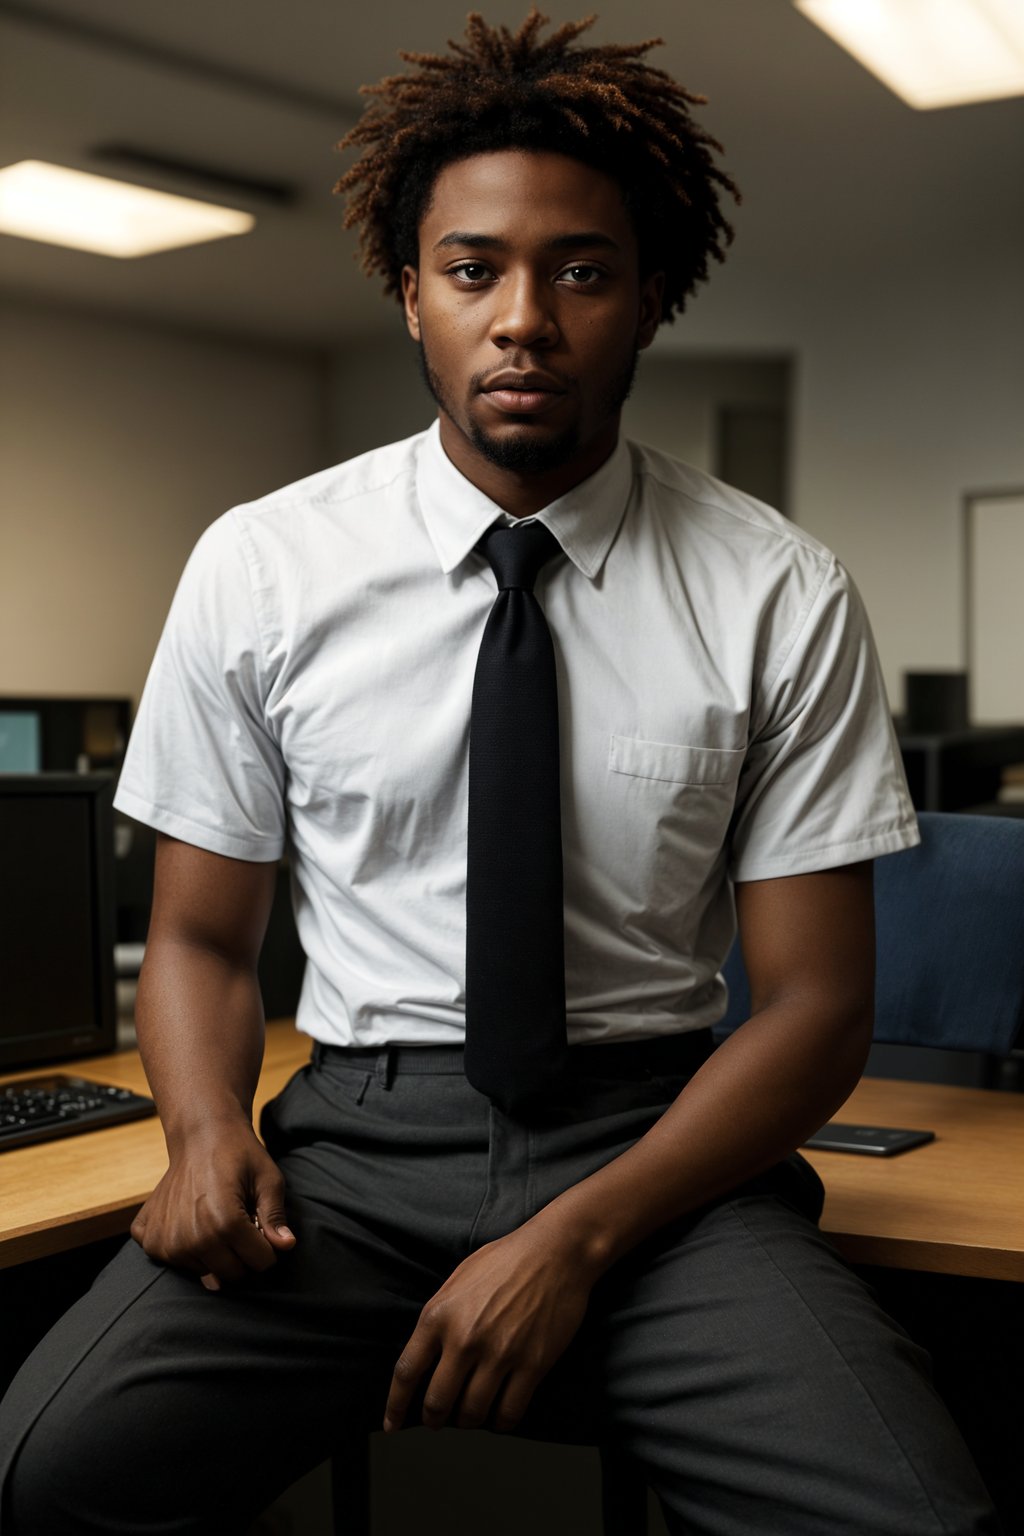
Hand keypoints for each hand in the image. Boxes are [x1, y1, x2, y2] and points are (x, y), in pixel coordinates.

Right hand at [130, 1117, 295, 1289]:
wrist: (200, 1135)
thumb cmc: (239, 1154)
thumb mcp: (268, 1180)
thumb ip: (276, 1217)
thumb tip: (286, 1246)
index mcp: (223, 1223)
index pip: (260, 1262)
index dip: (268, 1246)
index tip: (262, 1227)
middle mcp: (190, 1238)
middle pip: (232, 1274)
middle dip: (243, 1255)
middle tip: (240, 1223)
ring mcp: (165, 1241)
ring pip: (205, 1272)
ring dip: (215, 1254)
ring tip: (216, 1219)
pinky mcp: (149, 1239)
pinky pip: (174, 1263)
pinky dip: (186, 1249)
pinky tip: (191, 1221)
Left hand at [384, 1220, 592, 1434]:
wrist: (556, 1251)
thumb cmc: (506, 1259)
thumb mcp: (458, 1279)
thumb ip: (439, 1316)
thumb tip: (427, 1356)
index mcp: (440, 1314)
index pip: (407, 1372)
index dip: (395, 1406)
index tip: (392, 1424)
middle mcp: (465, 1338)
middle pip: (436, 1403)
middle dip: (433, 1419)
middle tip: (437, 1421)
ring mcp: (499, 1354)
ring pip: (472, 1413)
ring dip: (467, 1421)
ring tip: (470, 1415)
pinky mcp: (532, 1365)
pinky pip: (509, 1413)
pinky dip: (500, 1423)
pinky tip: (499, 1416)